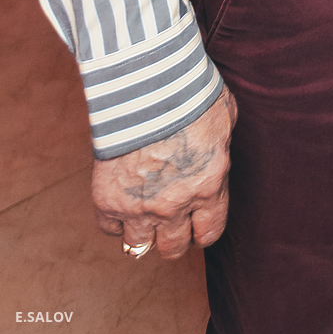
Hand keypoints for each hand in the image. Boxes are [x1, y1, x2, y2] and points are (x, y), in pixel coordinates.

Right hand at [92, 87, 237, 259]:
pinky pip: (109, 229)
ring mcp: (139, 207)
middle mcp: (175, 205)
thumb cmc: (190, 93)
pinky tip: (120, 200)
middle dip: (173, 236)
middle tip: (168, 218)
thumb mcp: (224, 119)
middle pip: (173, 249)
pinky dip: (114, 219)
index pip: (209, 233)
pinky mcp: (108, 200)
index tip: (196, 221)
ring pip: (138, 247)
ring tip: (142, 213)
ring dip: (141, 233)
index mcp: (209, 187)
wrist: (147, 84)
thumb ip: (219, 148)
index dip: (202, 228)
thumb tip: (216, 151)